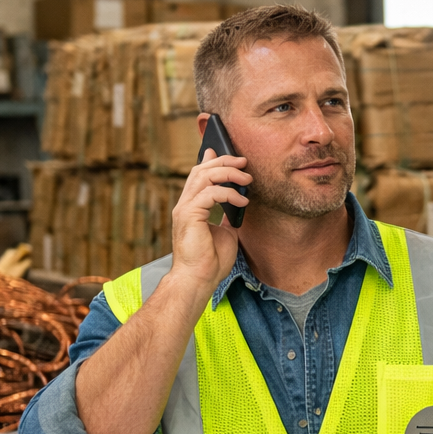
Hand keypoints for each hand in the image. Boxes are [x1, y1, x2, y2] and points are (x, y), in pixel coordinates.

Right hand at [166, 149, 251, 298]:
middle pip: (201, 170)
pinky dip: (229, 194)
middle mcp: (185, 204)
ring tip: (247, 178)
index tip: (229, 154)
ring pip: (204, 176)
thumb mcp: (225, 232)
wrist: (199, 279)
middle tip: (244, 161)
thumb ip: (228, 215)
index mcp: (191, 207)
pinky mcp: (189, 215)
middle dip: (224, 161)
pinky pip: (211, 193)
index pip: (199, 175)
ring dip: (228, 173)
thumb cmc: (211, 261)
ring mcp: (185, 208)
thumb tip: (238, 203)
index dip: (212, 160)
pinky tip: (242, 201)